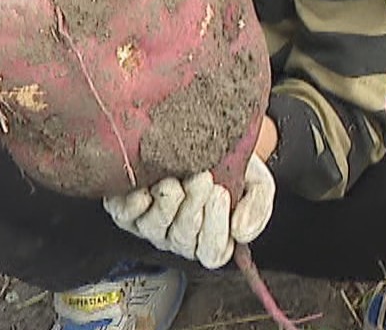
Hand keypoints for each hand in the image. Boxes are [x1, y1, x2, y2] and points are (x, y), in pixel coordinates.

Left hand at [102, 155, 274, 269]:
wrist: (207, 134)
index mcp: (213, 237)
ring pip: (156, 228)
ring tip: (176, 179)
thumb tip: (241, 232)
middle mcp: (181, 236)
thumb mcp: (258, 183)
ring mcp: (153, 225)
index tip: (221, 194)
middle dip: (194, 206)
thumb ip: (257, 209)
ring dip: (166, 204)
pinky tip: (145, 191)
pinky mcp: (128, 211)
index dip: (216, 227)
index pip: (213, 252)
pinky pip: (127, 217)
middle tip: (202, 178)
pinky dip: (134, 205)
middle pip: (184, 238)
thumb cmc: (231, 163)